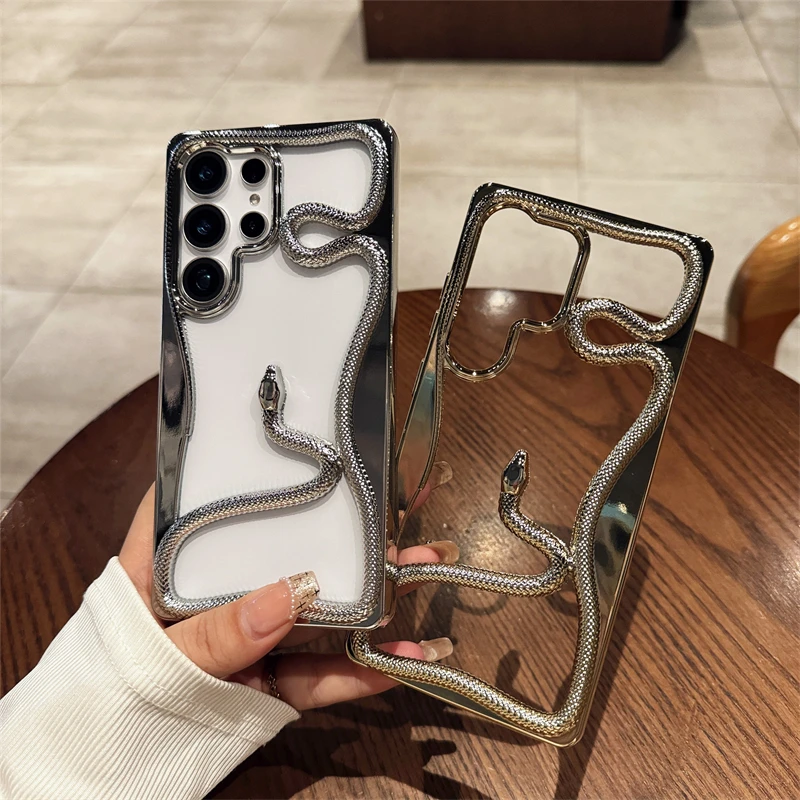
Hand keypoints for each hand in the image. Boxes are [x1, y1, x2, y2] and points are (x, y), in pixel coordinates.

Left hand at [119, 465, 454, 710]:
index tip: (298, 447)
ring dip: (366, 602)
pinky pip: (312, 674)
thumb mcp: (151, 662)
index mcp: (164, 566)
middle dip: (338, 538)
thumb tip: (288, 594)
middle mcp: (211, 593)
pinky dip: (353, 674)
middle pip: (277, 552)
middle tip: (389, 520)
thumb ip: (215, 634)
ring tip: (417, 576)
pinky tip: (396, 663)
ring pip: (308, 612)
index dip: (242, 467)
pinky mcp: (261, 682)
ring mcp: (242, 638)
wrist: (96, 779)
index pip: (198, 498)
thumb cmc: (101, 703)